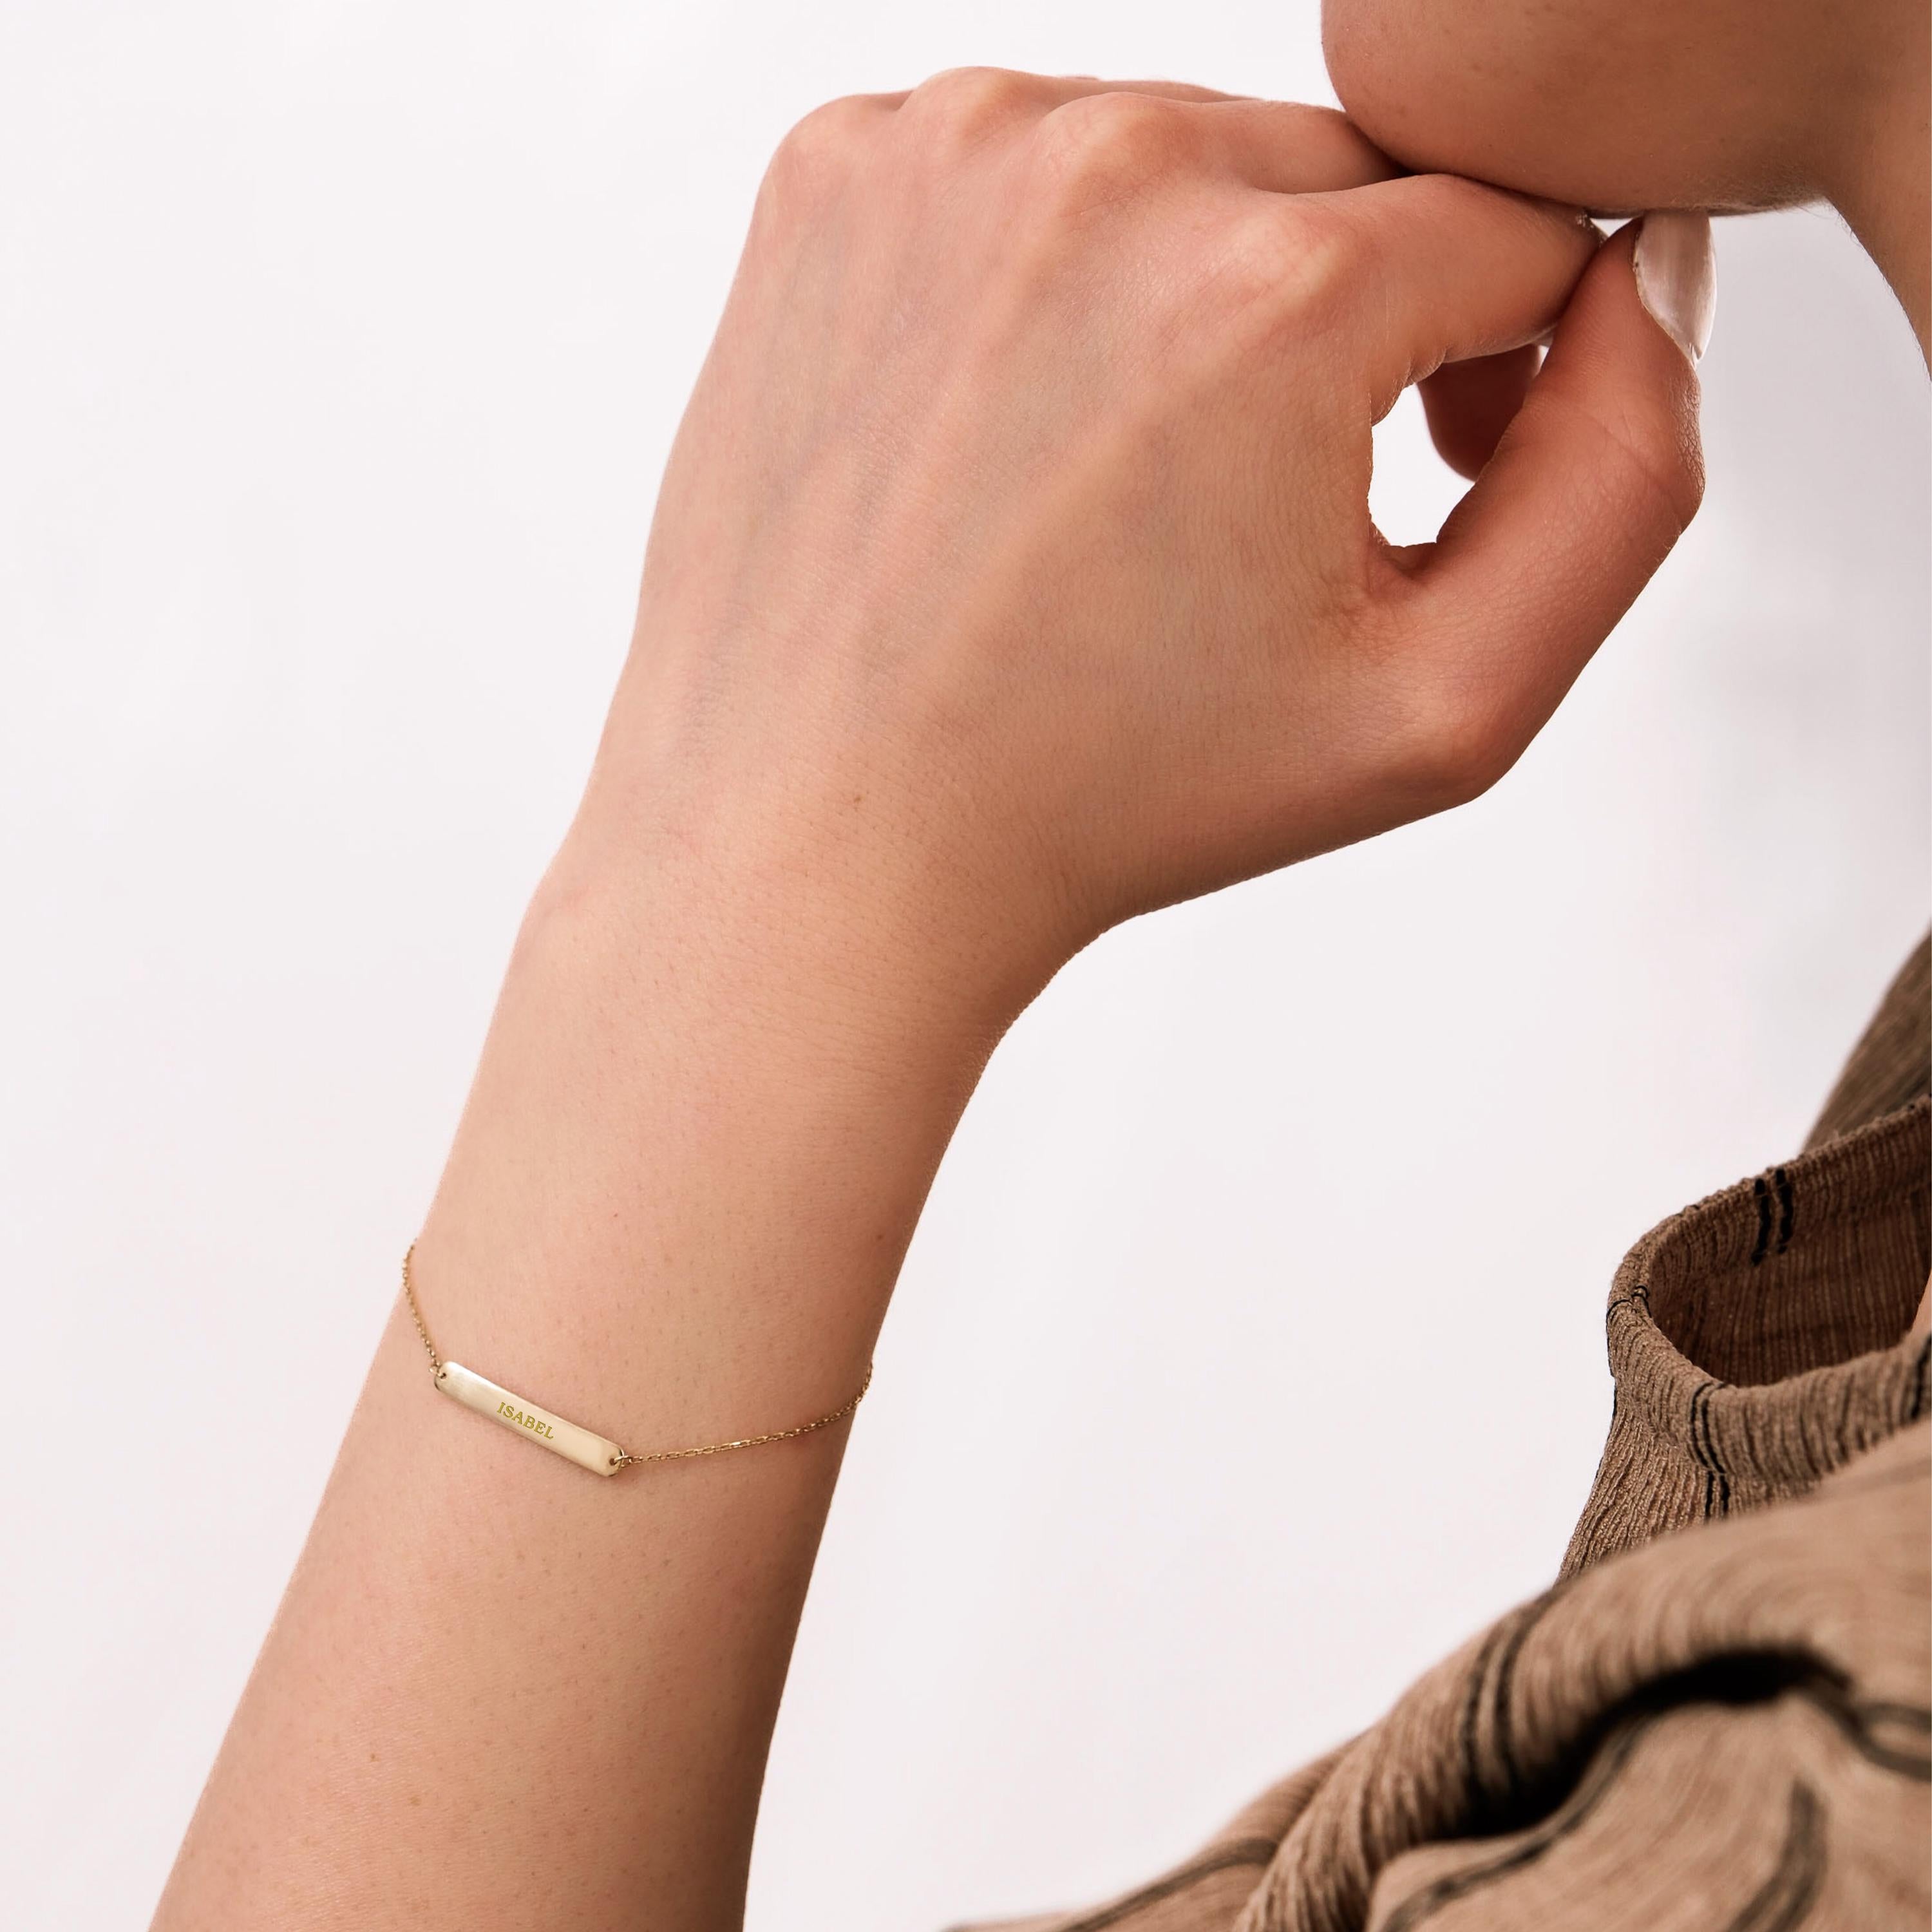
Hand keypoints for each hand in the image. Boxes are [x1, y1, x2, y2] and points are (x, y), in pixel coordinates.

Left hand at [582, 71, 1702, 1018]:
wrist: (823, 836)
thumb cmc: (1103, 796)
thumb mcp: (1442, 711)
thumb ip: (1626, 480)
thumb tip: (1640, 273)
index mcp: (1271, 296)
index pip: (1511, 225)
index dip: (1498, 359)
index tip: (1422, 470)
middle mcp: (1104, 171)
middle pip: (1347, 178)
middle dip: (1354, 317)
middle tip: (1258, 501)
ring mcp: (944, 151)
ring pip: (1183, 157)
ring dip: (1198, 286)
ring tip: (1119, 478)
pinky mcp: (832, 172)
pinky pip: (1025, 165)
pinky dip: (1050, 269)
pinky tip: (1012, 423)